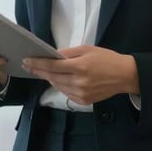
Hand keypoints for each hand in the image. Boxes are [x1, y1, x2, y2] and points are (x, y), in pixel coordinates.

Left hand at [22, 45, 138, 105]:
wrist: (124, 76)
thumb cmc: (106, 59)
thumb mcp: (87, 49)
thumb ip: (68, 53)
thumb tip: (52, 55)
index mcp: (80, 67)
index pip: (52, 66)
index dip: (37, 63)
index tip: (27, 61)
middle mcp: (79, 82)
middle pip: (52, 77)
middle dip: (40, 70)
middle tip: (30, 65)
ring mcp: (81, 94)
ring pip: (57, 86)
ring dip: (49, 78)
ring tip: (43, 71)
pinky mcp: (83, 101)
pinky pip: (66, 93)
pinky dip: (61, 86)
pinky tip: (60, 79)